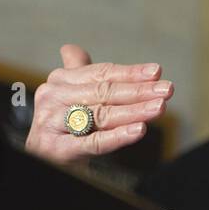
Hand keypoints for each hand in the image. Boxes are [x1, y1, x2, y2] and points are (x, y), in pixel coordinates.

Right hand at [23, 44, 173, 166]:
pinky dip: (117, 136)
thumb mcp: (68, 99)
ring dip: (134, 111)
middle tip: (167, 90)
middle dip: (139, 91)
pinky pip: (93, 142)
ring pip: (101, 116)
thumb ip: (77, 75)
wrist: (41, 161)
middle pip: (104, 93)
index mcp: (58, 81)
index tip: (157, 72)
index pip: (101, 74)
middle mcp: (52, 98)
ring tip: (159, 107)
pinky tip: (138, 130)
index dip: (130, 73)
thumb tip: (70, 48)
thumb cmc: (61, 128)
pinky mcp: (55, 149)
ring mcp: (51, 124)